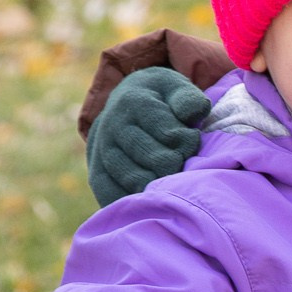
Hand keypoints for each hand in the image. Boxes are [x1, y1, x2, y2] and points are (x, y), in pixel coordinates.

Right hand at [86, 68, 210, 206]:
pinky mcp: (97, 171)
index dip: (184, 141)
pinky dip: (131, 200)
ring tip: (171, 183)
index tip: (193, 141)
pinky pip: (109, 192)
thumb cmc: (163, 101)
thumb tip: (194, 111)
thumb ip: (188, 99)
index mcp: (133, 102)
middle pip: (148, 155)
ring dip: (157, 185)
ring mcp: (102, 150)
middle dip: (173, 163)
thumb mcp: (177, 89)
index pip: (163, 129)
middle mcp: (112, 126)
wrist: (127, 104)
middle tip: (182, 163)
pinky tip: (150, 202)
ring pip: (130, 176)